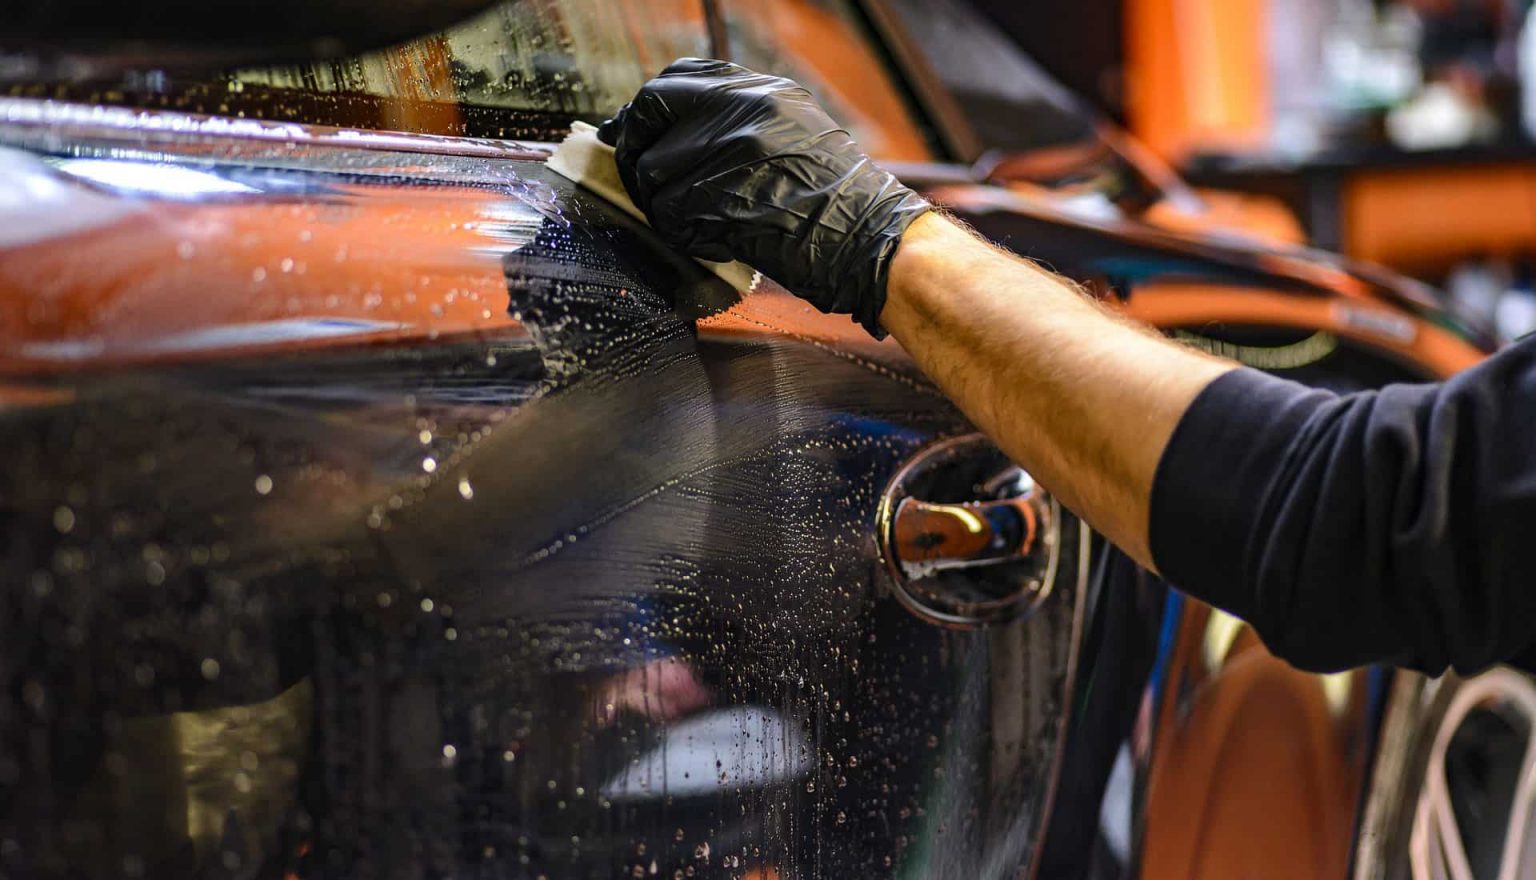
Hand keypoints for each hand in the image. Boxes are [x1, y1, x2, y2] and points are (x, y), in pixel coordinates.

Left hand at [598, 58, 929, 336]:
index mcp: (757, 90)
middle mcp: (740, 109)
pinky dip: (682, 233)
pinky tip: (713, 239)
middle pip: (650, 116)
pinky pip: (669, 214)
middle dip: (637, 151)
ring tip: (699, 220)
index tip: (635, 133)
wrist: (870, 238)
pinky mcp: (720, 197)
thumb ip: (737, 120)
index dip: (647, 111)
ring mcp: (729, 151)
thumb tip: (675, 130)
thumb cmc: (837, 200)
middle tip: (643, 181)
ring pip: (653, 173)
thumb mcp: (794, 130)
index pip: (674, 81)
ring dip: (664, 204)